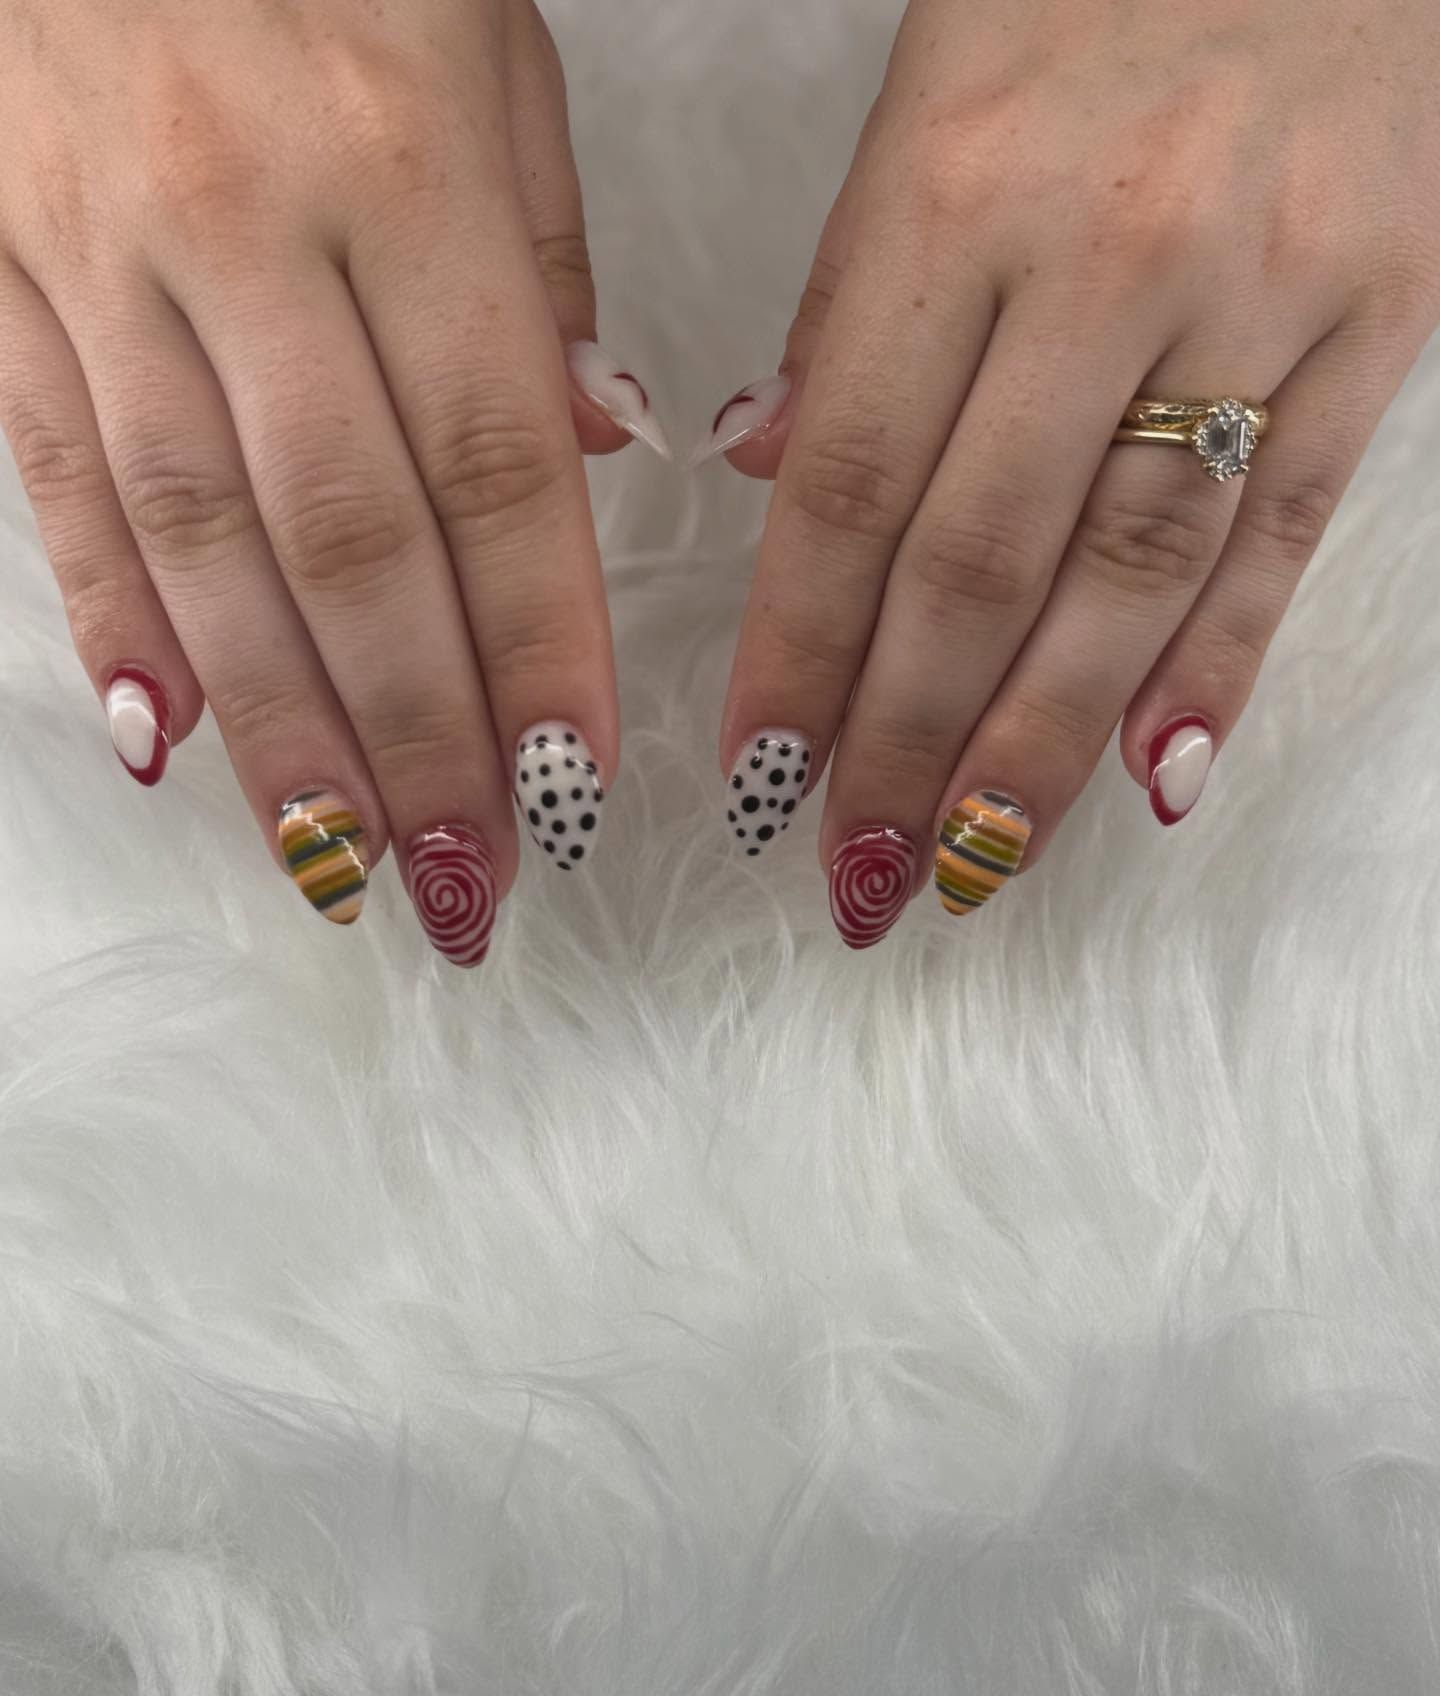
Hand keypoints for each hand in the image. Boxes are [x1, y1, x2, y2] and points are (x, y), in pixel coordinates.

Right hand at [0, 0, 668, 964]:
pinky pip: (57, 476)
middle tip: (467, 878)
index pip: (497, 468)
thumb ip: (540, 265)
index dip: (539, 647)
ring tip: (343, 861)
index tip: (572, 787)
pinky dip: (112, 621)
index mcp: (408, 169)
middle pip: (351, 540)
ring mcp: (99, 255)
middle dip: (418, 733)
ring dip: (279, 725)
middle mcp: (249, 228)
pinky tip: (168, 746)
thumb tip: (595, 455)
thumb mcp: (486, 53)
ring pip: (200, 542)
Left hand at [702, 0, 1439, 947]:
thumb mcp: (929, 94)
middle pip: (980, 560)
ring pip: (1132, 571)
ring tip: (978, 859)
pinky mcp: (1390, 309)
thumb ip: (849, 298)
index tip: (763, 777)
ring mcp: (1261, 289)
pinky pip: (1296, 527)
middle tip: (861, 867)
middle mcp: (1103, 256)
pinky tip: (1159, 779)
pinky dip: (1225, 663)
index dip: (798, 655)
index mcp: (953, 193)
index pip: (848, 487)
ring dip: (1045, 740)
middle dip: (907, 738)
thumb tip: (767, 466)